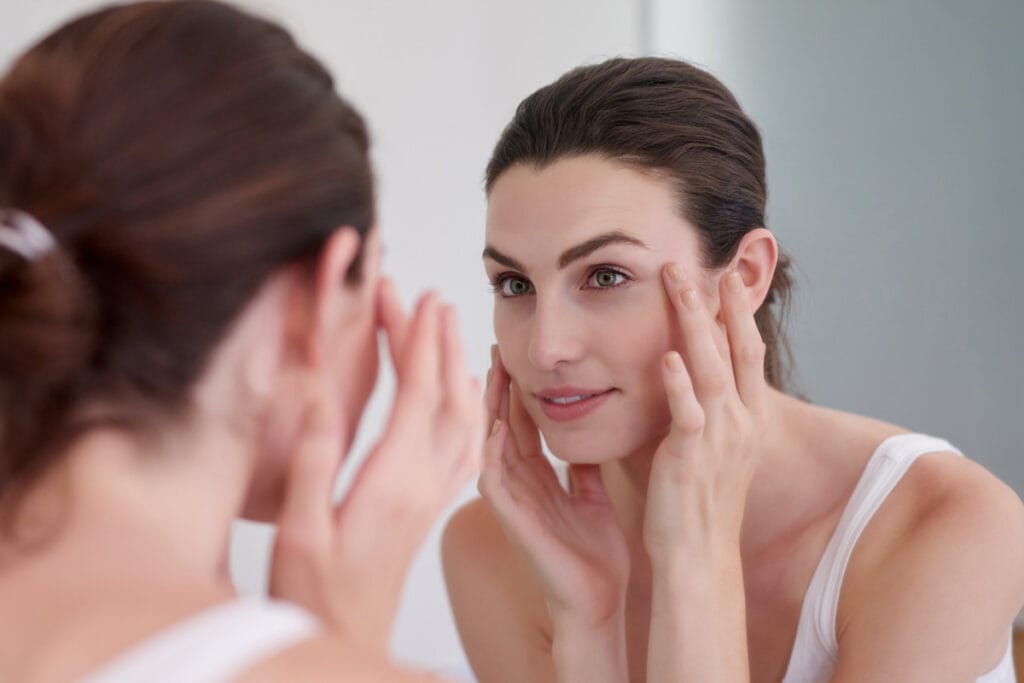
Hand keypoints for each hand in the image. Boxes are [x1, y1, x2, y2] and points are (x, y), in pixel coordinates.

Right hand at [269, 280, 483, 651]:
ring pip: (464, 419)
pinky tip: (466, 396)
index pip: (417, 395)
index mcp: (393, 482)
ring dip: (459, 369)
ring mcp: (433, 495)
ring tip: (450, 330)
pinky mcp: (431, 505)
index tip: (418, 300)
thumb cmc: (315, 594)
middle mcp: (424, 484)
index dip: (419, 342)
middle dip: (441, 341)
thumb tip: (323, 398)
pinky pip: (467, 446)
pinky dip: (471, 409)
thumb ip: (315, 465)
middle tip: (432, 298)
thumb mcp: (301, 532)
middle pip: (446, 397)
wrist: (349, 639)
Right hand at [478, 348, 629, 627]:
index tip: (516, 355)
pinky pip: (495, 482)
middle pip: (502, 427)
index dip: (518, 391)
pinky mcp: (513, 522)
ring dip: (490, 411)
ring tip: (491, 374)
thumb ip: (585, 469)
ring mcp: (513, 503)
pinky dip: (493, 454)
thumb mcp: (593, 498)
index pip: (522, 425)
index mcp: (539, 480)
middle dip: (499, 389)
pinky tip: (496, 427)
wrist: (600, 604)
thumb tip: (587, 435)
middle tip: (495, 349)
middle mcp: (520, 487)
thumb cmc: (595, 558)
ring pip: (492, 447)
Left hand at [642, 266, 764, 682]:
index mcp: (746, 420)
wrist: (698, 556)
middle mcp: (740, 424)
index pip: (747, 354)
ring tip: (681, 286)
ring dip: (696, 325)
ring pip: (712, 370)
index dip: (740, 314)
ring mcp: (719, 439)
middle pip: (736, 350)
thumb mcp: (709, 449)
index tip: (728, 277)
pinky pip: (688, 414)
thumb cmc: (696, 504)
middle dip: (721, 305)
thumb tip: (680, 376)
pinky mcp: (691, 457)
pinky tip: (668, 357)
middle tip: (704, 263)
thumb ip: (699, 411)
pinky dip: (680, 384)